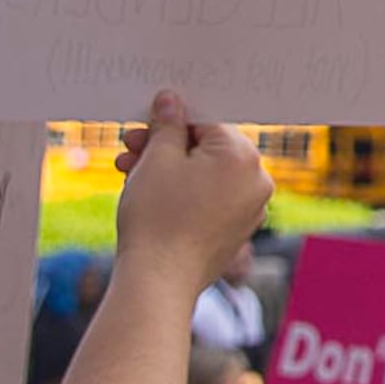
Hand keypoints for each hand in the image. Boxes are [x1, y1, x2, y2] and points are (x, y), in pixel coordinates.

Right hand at [112, 90, 273, 287]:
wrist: (158, 283)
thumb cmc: (157, 217)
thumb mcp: (156, 160)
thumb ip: (168, 125)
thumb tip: (172, 101)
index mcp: (243, 156)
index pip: (207, 122)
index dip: (170, 121)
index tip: (143, 125)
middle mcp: (256, 181)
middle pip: (207, 149)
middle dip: (165, 147)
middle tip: (129, 149)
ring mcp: (249, 210)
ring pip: (205, 175)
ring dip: (168, 170)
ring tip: (128, 173)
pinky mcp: (236, 232)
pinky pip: (210, 200)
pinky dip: (183, 194)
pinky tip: (149, 195)